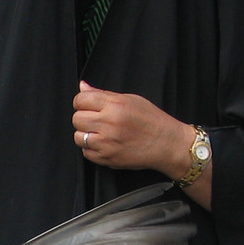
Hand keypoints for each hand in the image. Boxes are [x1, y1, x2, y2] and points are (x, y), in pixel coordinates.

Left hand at [72, 80, 211, 208]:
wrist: (167, 144)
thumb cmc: (152, 120)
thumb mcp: (130, 99)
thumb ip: (103, 94)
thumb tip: (83, 86)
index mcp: (115, 106)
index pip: (81, 99)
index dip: (82, 101)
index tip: (87, 105)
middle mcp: (109, 124)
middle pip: (77, 118)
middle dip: (83, 118)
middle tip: (96, 119)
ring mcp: (107, 143)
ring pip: (78, 137)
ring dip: (85, 134)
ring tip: (100, 133)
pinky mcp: (107, 158)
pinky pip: (85, 152)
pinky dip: (91, 148)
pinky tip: (104, 143)